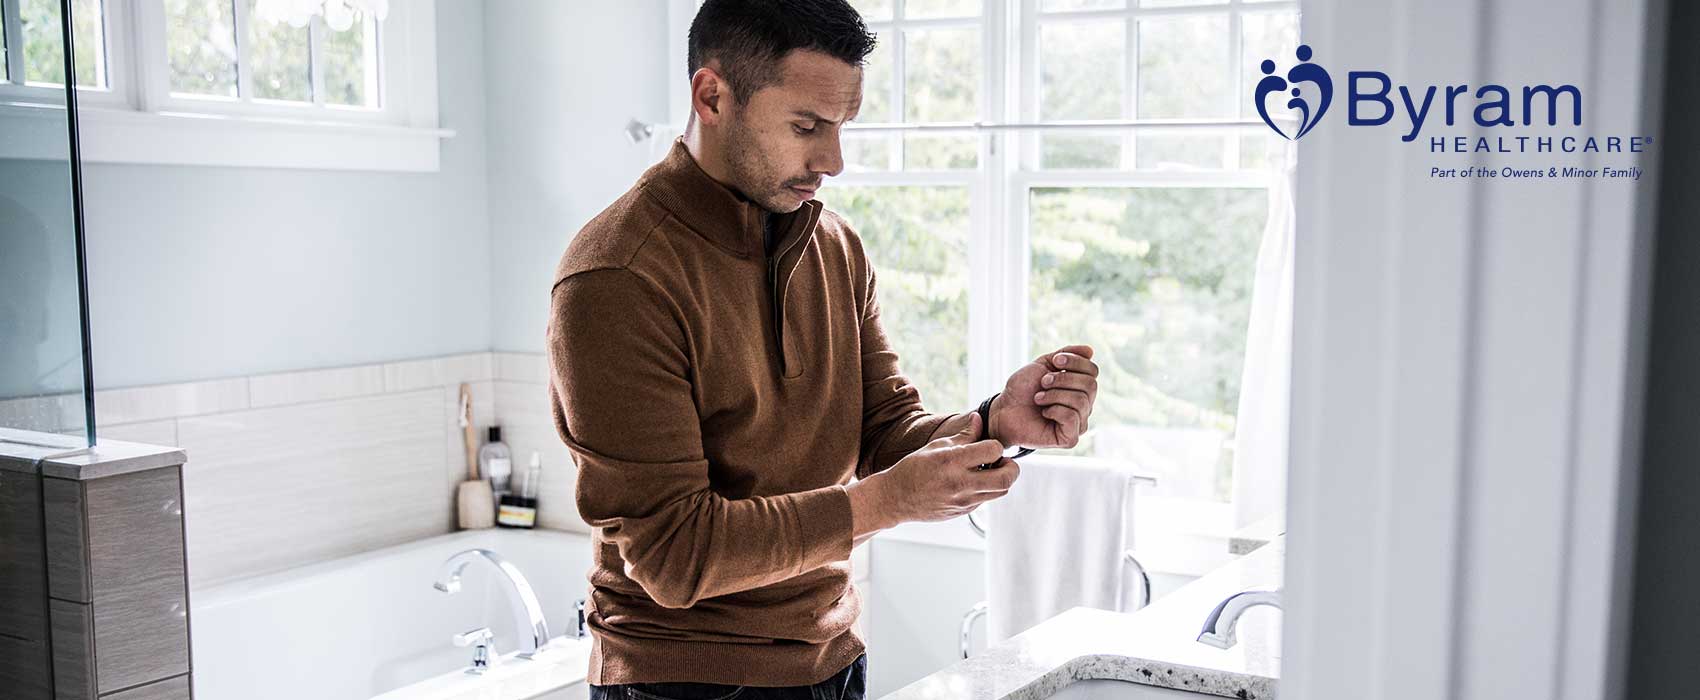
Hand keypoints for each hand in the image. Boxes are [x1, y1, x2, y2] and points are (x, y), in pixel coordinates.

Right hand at [860, 413, 1020, 525]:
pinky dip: (987, 489)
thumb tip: (979, 418)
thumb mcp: (937, 446)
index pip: (993, 450)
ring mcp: (964, 501)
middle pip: (1006, 478)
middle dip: (1011, 467)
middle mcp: (961, 483)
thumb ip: (963, 435)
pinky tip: (973, 482)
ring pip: (1001, 491)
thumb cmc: (914, 468)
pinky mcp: (963, 512)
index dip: (996, 446)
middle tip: (1002, 461)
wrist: (897, 498)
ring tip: (989, 471)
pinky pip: (986, 499)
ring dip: (1001, 479)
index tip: (988, 446)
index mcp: (953, 461)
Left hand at [991, 344, 1098, 449]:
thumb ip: (1067, 354)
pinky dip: (1055, 410)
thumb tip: (1090, 350)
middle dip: (1063, 379)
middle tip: (1043, 382)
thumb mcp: (1044, 364)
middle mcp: (1085, 406)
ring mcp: (1079, 423)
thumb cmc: (1023, 389)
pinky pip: (1072, 418)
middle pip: (1090, 385)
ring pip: (1080, 401)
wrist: (1004, 410)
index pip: (1093, 371)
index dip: (1075, 362)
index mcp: (1080, 388)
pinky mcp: (1070, 438)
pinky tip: (1044, 413)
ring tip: (1038, 398)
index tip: (1055, 361)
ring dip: (1054, 395)